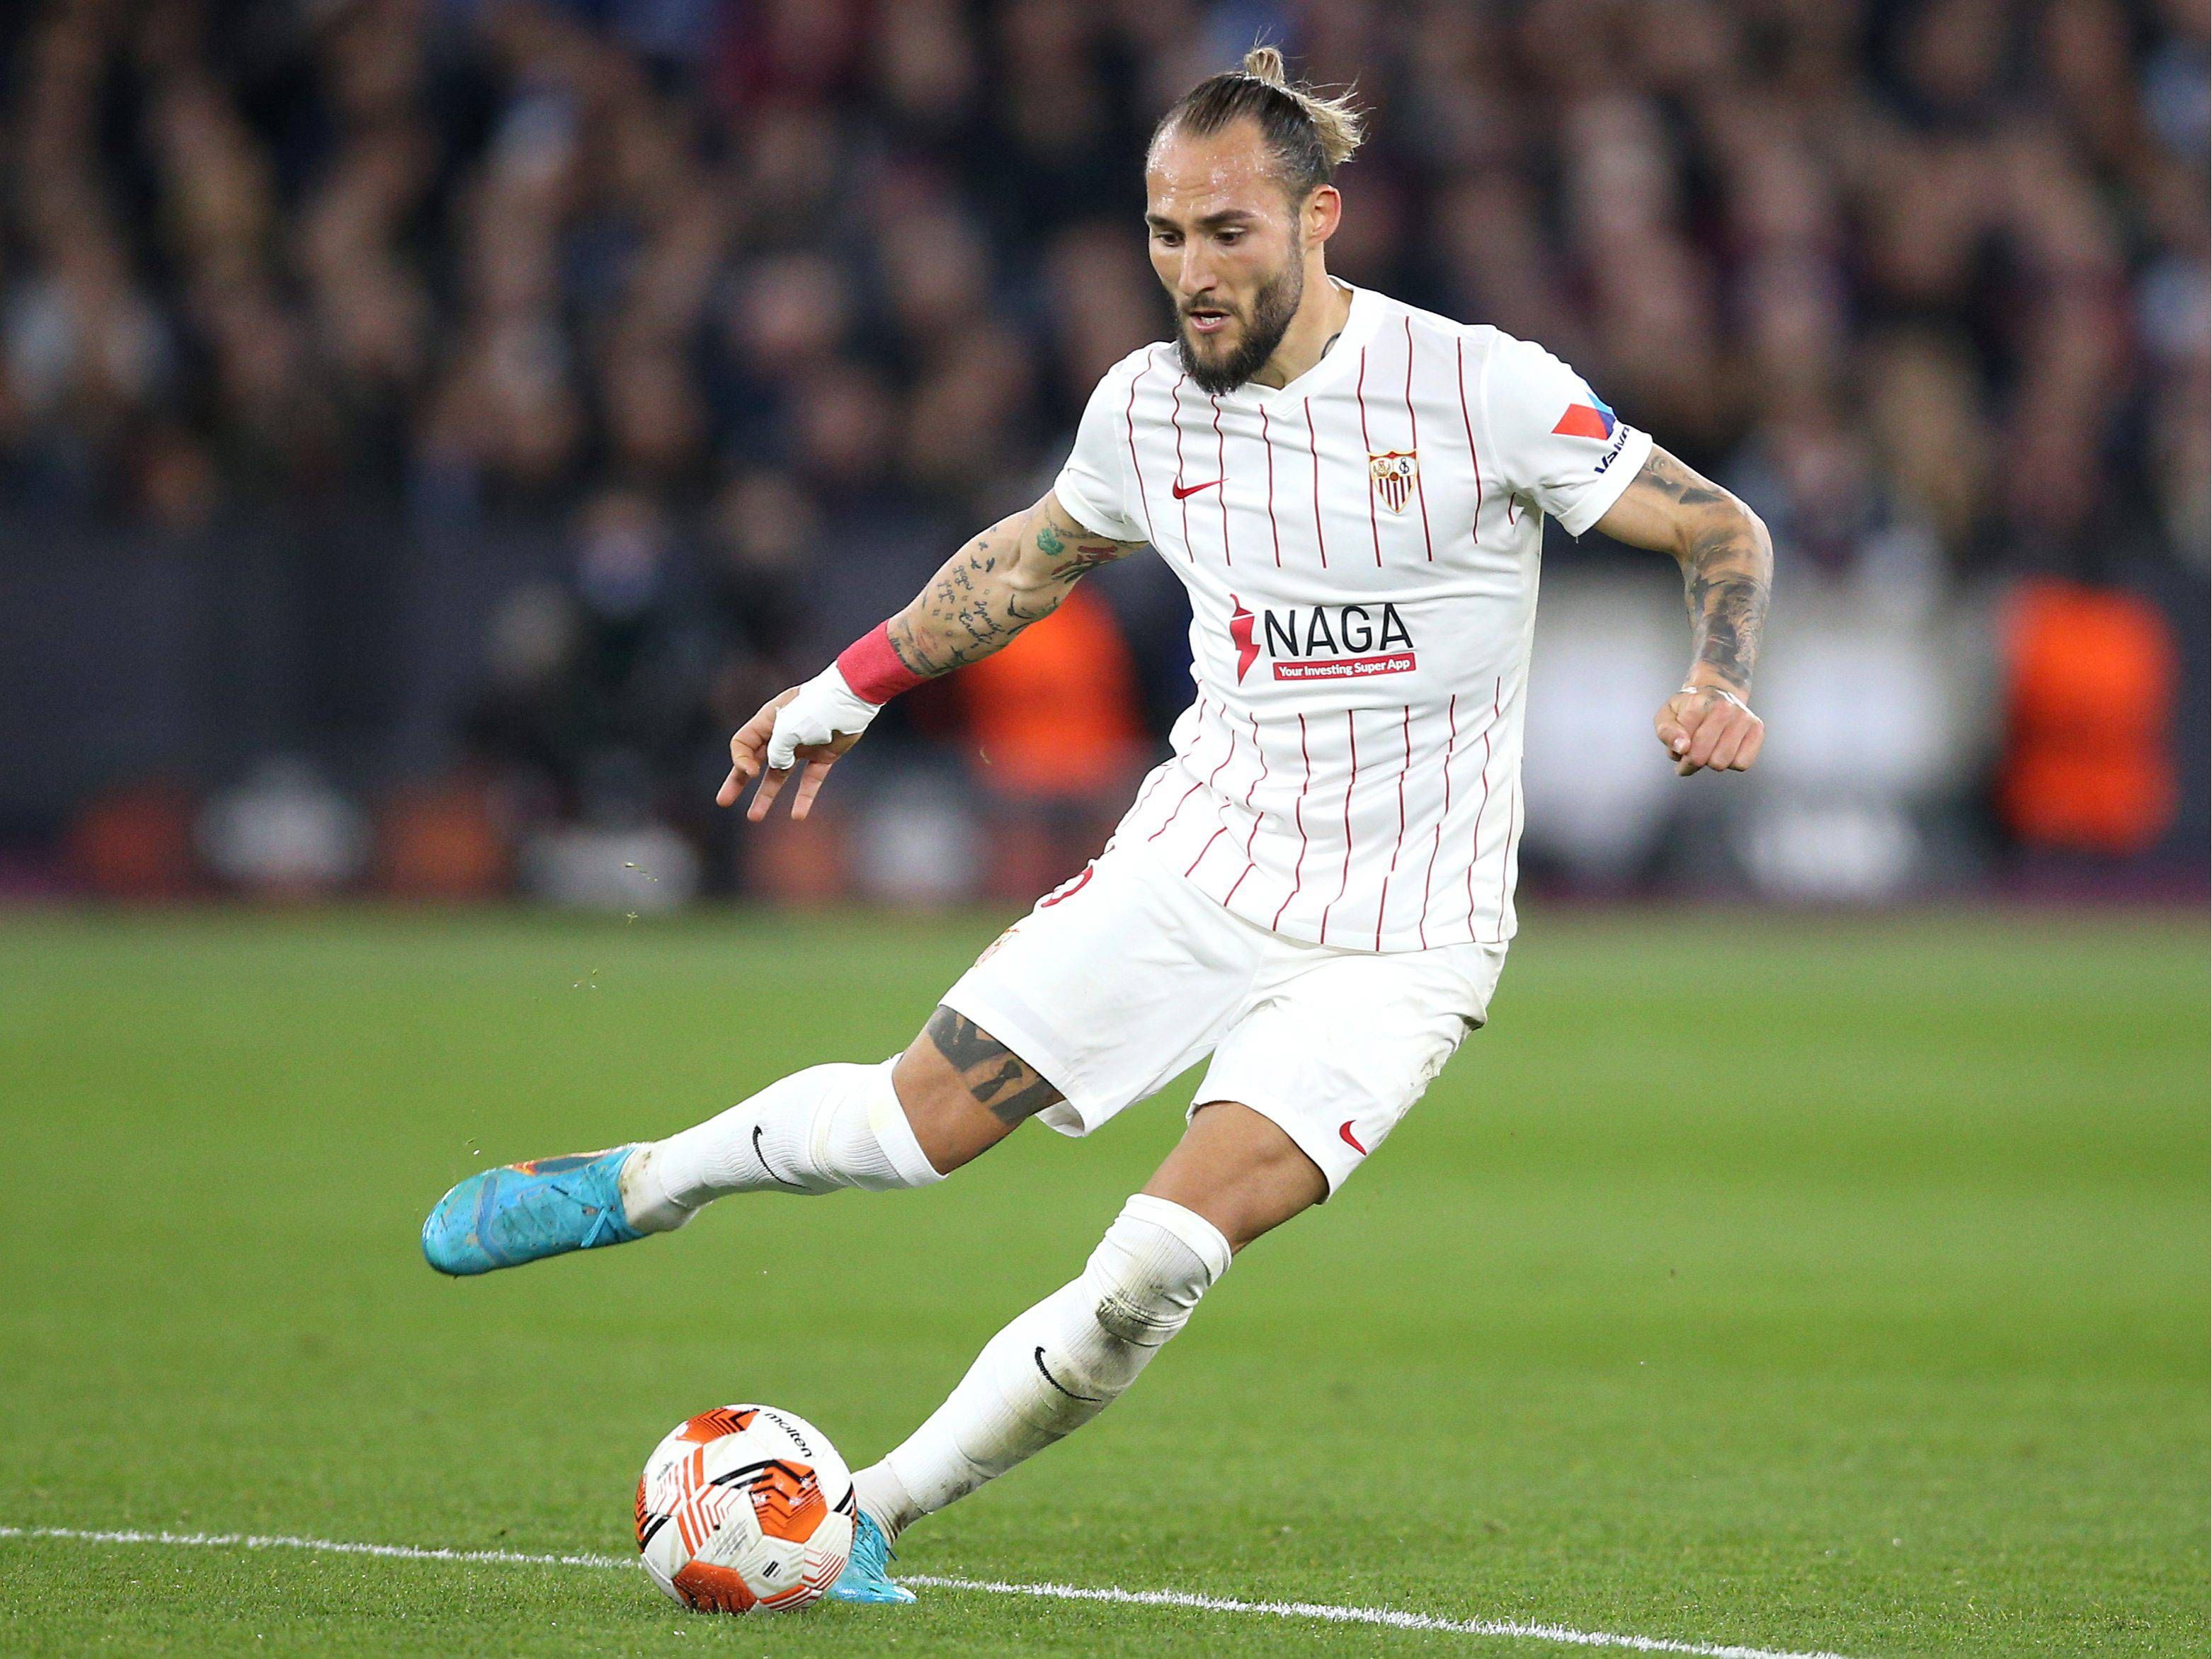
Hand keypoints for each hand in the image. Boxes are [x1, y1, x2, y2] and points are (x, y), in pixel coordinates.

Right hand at [715, 679, 870, 820]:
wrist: (853, 699)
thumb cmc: (817, 708)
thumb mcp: (788, 728)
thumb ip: (777, 751)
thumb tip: (777, 766)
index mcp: (768, 721)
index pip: (742, 743)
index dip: (740, 760)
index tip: (751, 771)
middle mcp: (782, 734)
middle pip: (754, 761)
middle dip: (738, 781)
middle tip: (723, 801)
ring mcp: (802, 746)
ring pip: (779, 775)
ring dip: (766, 796)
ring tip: (753, 817)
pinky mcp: (823, 755)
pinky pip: (810, 780)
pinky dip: (804, 797)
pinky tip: (797, 816)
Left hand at [1655, 684, 1764, 776]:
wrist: (1717, 692)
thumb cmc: (1689, 708)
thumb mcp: (1667, 715)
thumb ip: (1667, 732)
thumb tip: (1682, 748)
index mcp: (1698, 703)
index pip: (1685, 748)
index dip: (1678, 755)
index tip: (1679, 750)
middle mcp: (1724, 708)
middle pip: (1703, 757)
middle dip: (1693, 761)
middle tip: (1691, 754)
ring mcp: (1743, 717)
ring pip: (1723, 763)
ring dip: (1712, 762)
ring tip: (1709, 749)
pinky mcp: (1757, 728)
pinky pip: (1742, 763)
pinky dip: (1732, 762)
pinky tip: (1725, 749)